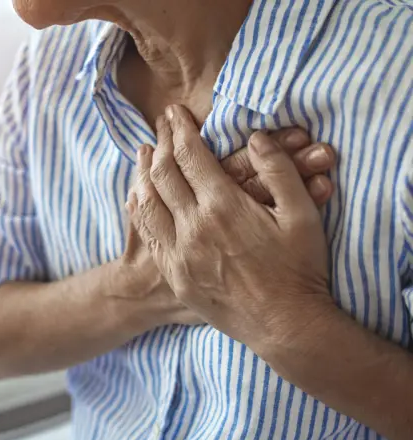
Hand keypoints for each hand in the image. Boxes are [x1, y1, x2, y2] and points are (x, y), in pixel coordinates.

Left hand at [127, 105, 333, 350]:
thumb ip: (279, 171)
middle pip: (163, 173)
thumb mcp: (302, 216)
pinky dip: (138, 207)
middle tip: (160, 125)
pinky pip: (146, 233)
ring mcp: (178, 253)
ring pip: (146, 201)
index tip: (175, 112)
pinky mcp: (174, 273)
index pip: (190, 155)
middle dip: (161, 142)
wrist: (284, 326)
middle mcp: (193, 227)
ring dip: (143, 171)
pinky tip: (138, 194)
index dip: (180, 129)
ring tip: (144, 152)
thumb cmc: (299, 270)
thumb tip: (256, 138)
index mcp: (223, 207)